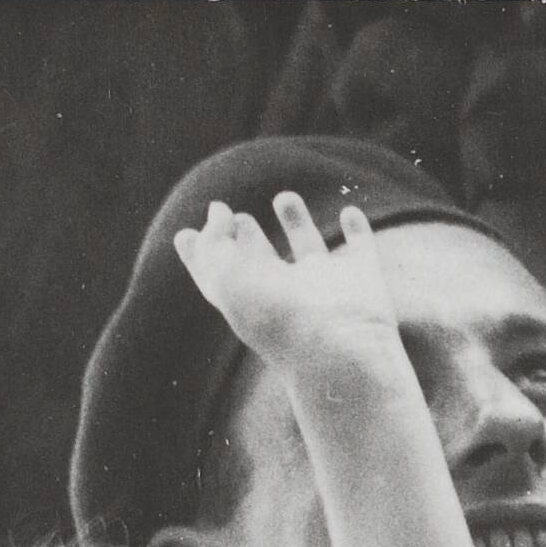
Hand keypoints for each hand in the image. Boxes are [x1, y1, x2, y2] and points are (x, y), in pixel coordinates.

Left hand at [172, 192, 395, 376]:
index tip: (183, 235)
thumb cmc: (276, 317)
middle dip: (248, 240)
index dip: (200, 255)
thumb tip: (218, 211)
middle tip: (237, 218)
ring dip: (298, 221)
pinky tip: (351, 212)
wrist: (339, 350)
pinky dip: (357, 231)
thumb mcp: (225, 275)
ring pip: (308, 249)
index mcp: (249, 300)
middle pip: (263, 263)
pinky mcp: (362, 279)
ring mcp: (325, 287)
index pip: (219, 274)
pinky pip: (360, 249)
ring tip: (283, 196)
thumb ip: (213, 240)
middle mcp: (286, 295)